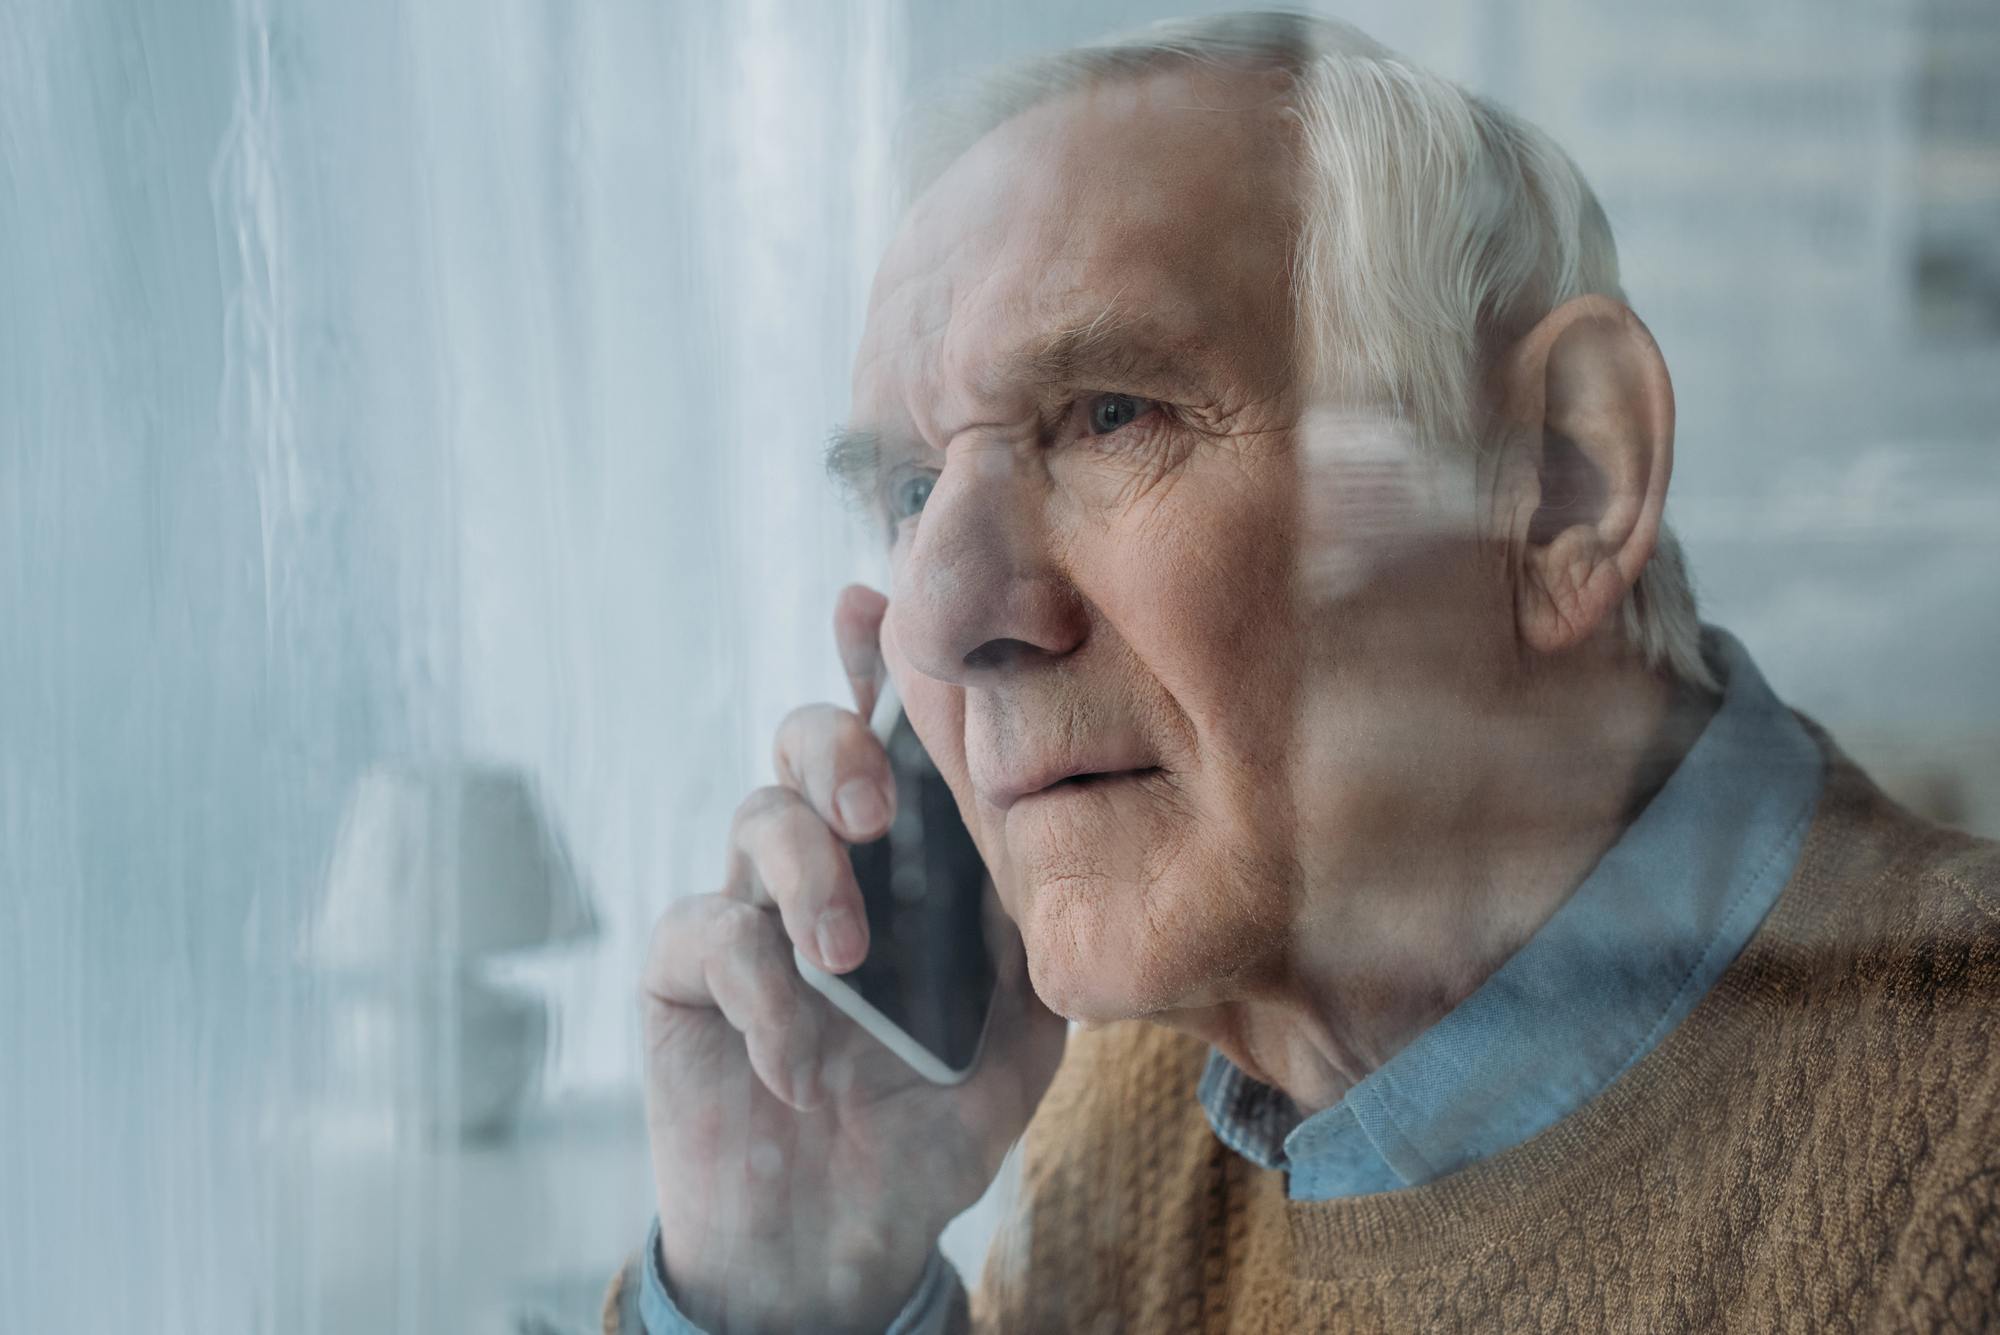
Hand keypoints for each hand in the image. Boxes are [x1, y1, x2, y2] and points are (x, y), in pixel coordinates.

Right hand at [642, 584, 1067, 1334]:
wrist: (841, 1244)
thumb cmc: (931, 1126)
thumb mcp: (1018, 1036)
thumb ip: (1027, 934)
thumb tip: (1038, 830)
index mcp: (904, 861)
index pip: (890, 735)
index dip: (876, 657)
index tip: (878, 598)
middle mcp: (822, 864)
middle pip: (803, 740)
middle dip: (838, 747)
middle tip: (876, 812)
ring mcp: (748, 913)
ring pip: (756, 819)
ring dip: (810, 879)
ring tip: (849, 964)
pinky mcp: (683, 978)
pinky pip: (708, 935)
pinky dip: (762, 996)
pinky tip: (800, 1068)